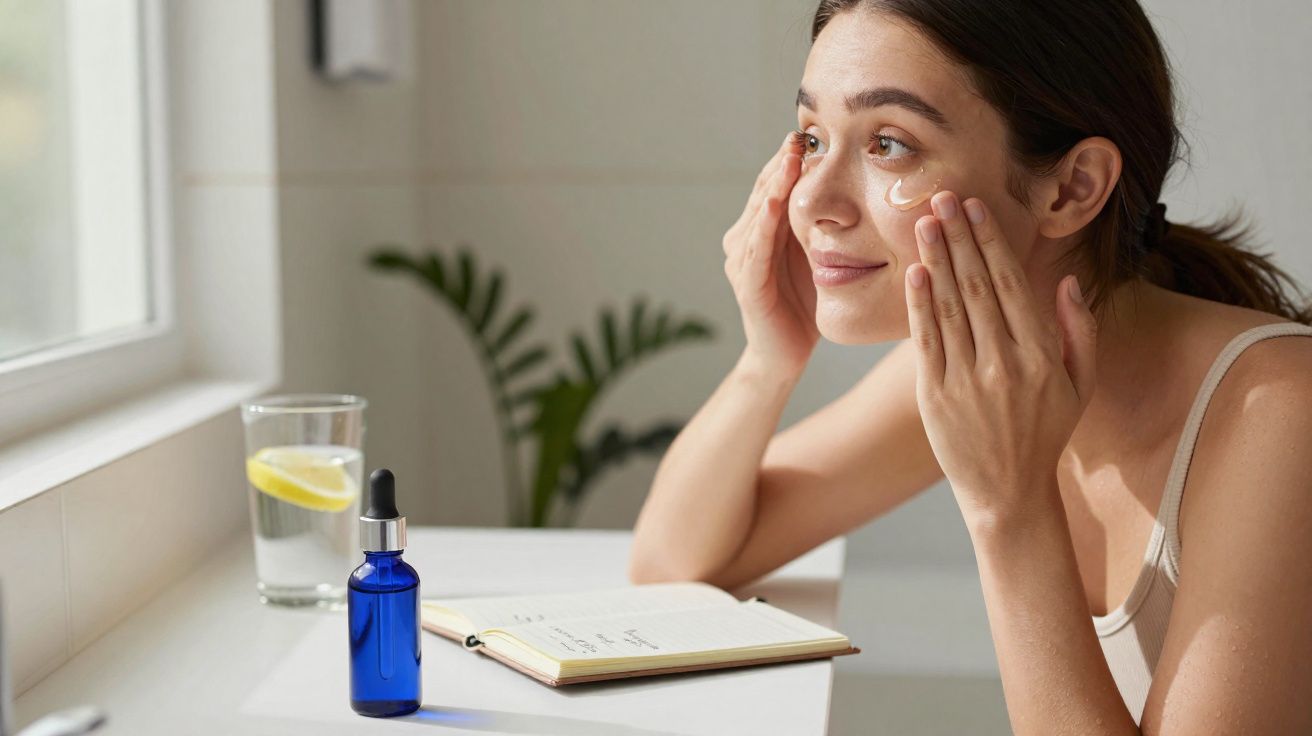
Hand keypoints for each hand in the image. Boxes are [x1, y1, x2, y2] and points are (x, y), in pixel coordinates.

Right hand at [722, 133, 818, 377]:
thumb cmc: (806, 303)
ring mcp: (742, 261)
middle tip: (802, 132)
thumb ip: (825, 222)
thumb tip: (861, 186)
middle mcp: (745, 239)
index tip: (814, 130)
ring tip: (791, 156)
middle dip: (783, 161)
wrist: (785, 355)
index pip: (776, 183)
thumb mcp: (819, 253)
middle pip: (764, 190)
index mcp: (762, 229)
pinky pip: (756, 248)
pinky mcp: (747, 284)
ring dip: (774, 183)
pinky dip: (765, 223)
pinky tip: (776, 203)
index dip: (792, 158)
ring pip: (758, 212)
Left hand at [903, 191, 1097, 529]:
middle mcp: (1005, 363)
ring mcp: (968, 379)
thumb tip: (1066, 281)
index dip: (992, 241)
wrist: (1007, 492)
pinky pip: (926, 340)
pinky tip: (914, 272)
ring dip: (936, 259)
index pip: (1013, 284)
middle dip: (958, 237)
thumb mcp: (1079, 385)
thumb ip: (1080, 331)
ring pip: (949, 305)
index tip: (975, 209)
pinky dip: (919, 303)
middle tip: (942, 197)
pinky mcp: (935, 395)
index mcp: (1042, 355)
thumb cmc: (1045, 433)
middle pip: (977, 285)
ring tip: (924, 222)